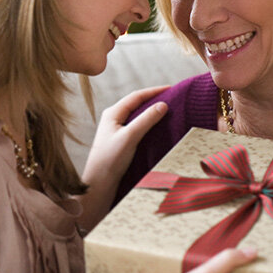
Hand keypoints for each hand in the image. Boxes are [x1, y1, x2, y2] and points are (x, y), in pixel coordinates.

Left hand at [78, 86, 168, 229]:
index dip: (154, 91)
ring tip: (168, 110)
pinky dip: (149, 123)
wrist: (99, 183)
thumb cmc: (110, 160)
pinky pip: (137, 126)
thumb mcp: (130, 137)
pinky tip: (158, 127)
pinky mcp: (120, 141)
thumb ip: (146, 120)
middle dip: (154, 99)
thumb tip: (163, 104)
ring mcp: (116, 130)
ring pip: (137, 115)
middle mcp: (113, 119)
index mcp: (112, 113)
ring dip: (152, 111)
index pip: (136, 96)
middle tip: (173, 97)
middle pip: (137, 103)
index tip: (172, 88)